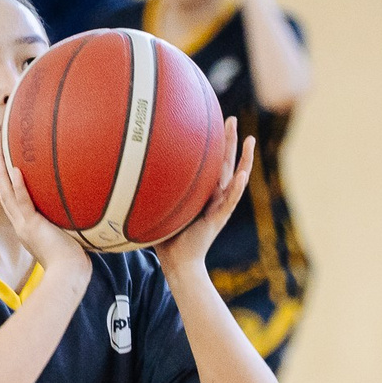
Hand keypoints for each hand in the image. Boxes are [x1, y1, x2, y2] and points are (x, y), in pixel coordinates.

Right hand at [0, 146, 87, 273]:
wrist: (69, 273)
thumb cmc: (72, 261)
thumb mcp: (66, 238)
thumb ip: (67, 225)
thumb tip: (83, 212)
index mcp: (28, 231)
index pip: (14, 206)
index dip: (9, 188)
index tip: (8, 173)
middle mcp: (22, 227)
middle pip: (6, 197)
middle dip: (0, 177)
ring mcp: (25, 226)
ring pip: (8, 196)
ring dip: (2, 175)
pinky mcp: (33, 226)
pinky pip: (23, 202)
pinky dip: (18, 186)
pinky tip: (15, 169)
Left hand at [154, 120, 254, 275]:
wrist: (177, 262)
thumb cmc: (167, 238)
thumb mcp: (161, 207)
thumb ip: (154, 191)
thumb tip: (130, 172)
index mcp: (204, 193)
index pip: (212, 163)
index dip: (215, 144)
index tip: (214, 122)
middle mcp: (215, 197)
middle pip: (226, 163)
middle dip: (230, 141)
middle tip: (233, 119)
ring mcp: (219, 207)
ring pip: (236, 178)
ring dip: (244, 160)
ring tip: (251, 141)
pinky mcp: (218, 220)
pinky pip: (230, 201)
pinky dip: (237, 189)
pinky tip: (242, 175)